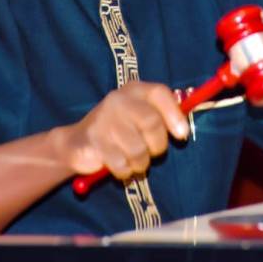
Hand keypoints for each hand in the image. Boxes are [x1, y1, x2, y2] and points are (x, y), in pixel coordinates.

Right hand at [55, 82, 189, 179]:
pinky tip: (120, 165)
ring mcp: (104, 120)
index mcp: (135, 90)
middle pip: (151, 123)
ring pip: (138, 149)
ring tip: (134, 160)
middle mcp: (118, 100)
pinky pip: (121, 164)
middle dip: (158, 145)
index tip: (182, 135)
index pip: (160, 93)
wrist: (78, 142)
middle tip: (153, 152)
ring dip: (141, 163)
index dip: (174, 114)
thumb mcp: (140, 116)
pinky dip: (125, 171)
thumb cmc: (120, 130)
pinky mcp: (93, 141)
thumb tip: (184, 128)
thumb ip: (162, 116)